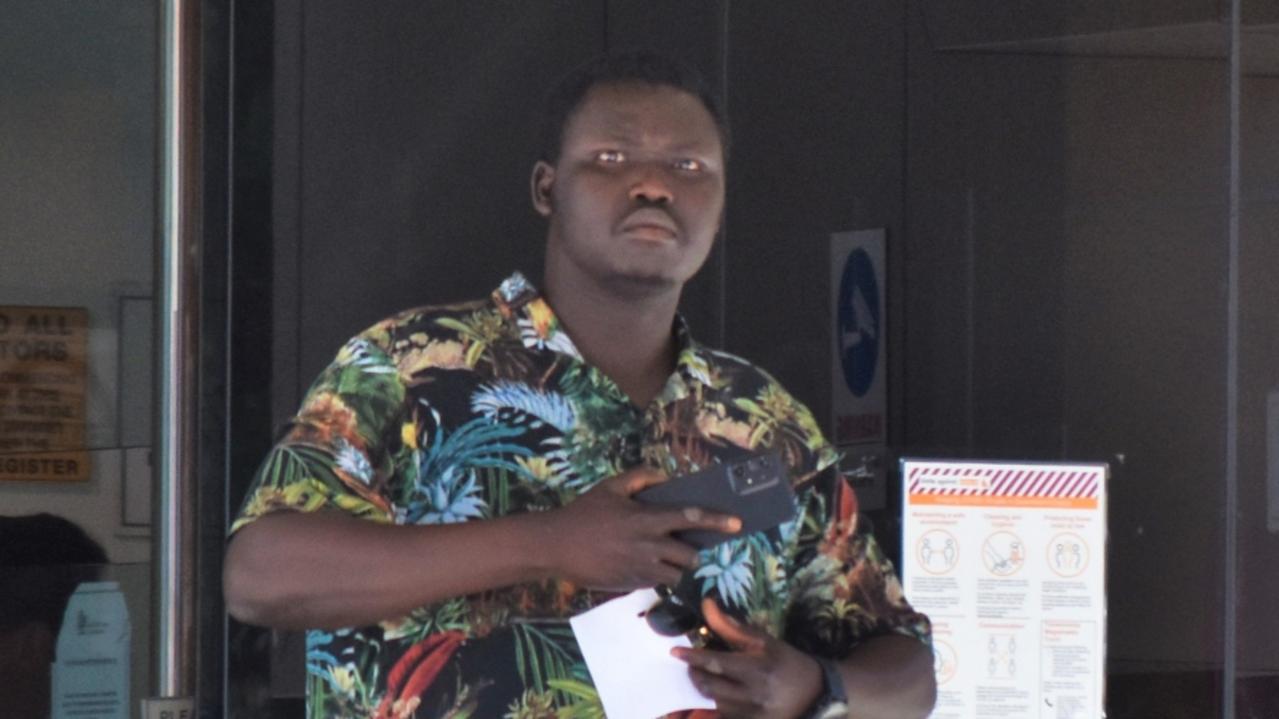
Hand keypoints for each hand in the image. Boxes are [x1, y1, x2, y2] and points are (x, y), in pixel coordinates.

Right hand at [543, 468, 741, 589]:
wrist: (555, 546)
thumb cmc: (584, 513)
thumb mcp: (611, 486)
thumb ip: (642, 478)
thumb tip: (666, 478)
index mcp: (646, 519)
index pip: (690, 518)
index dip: (716, 520)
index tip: (737, 524)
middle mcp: (647, 546)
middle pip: (689, 555)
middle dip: (691, 552)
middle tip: (682, 545)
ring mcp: (639, 569)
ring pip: (675, 575)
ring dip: (675, 567)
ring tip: (663, 558)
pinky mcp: (630, 584)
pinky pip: (655, 584)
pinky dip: (655, 575)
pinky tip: (641, 565)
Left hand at [673, 598, 825, 717]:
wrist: (815, 692)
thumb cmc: (787, 661)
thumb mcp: (764, 641)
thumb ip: (732, 627)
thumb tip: (707, 605)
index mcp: (757, 669)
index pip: (716, 664)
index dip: (693, 657)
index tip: (674, 651)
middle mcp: (753, 695)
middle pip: (710, 686)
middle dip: (695, 673)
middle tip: (692, 664)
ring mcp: (752, 715)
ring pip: (715, 703)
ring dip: (706, 688)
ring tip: (709, 676)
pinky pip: (724, 716)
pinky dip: (717, 704)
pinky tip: (721, 693)